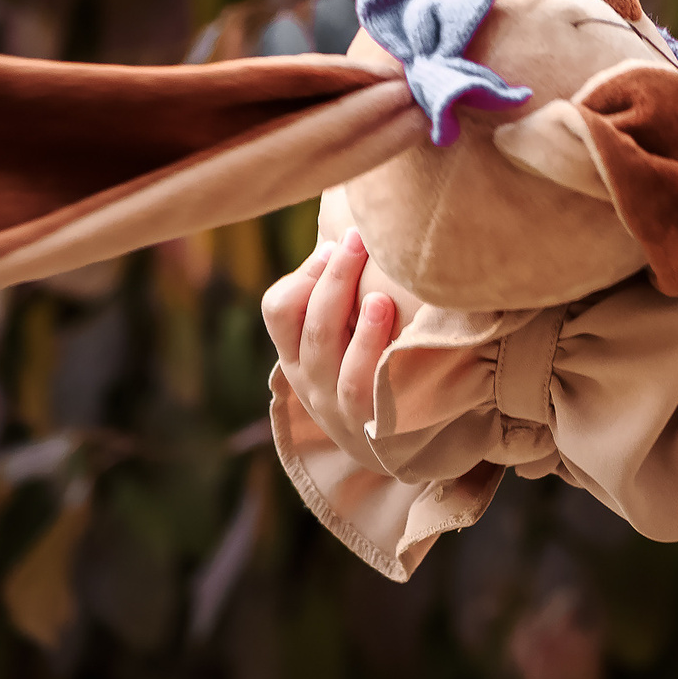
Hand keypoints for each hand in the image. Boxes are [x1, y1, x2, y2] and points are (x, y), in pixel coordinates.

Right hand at [262, 229, 414, 462]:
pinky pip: (361, 388)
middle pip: (309, 325)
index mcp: (297, 352)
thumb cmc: (372, 372)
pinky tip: (389, 322)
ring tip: (376, 294)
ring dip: (349, 319)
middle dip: (332, 279)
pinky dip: (371, 352)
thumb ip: (342, 293)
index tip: (335, 245)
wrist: (398, 451)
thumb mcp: (346, 338)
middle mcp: (310, 379)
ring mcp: (336, 405)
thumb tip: (353, 227)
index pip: (278, 309)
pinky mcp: (367, 425)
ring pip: (329, 358)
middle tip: (359, 240)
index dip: (304, 274)